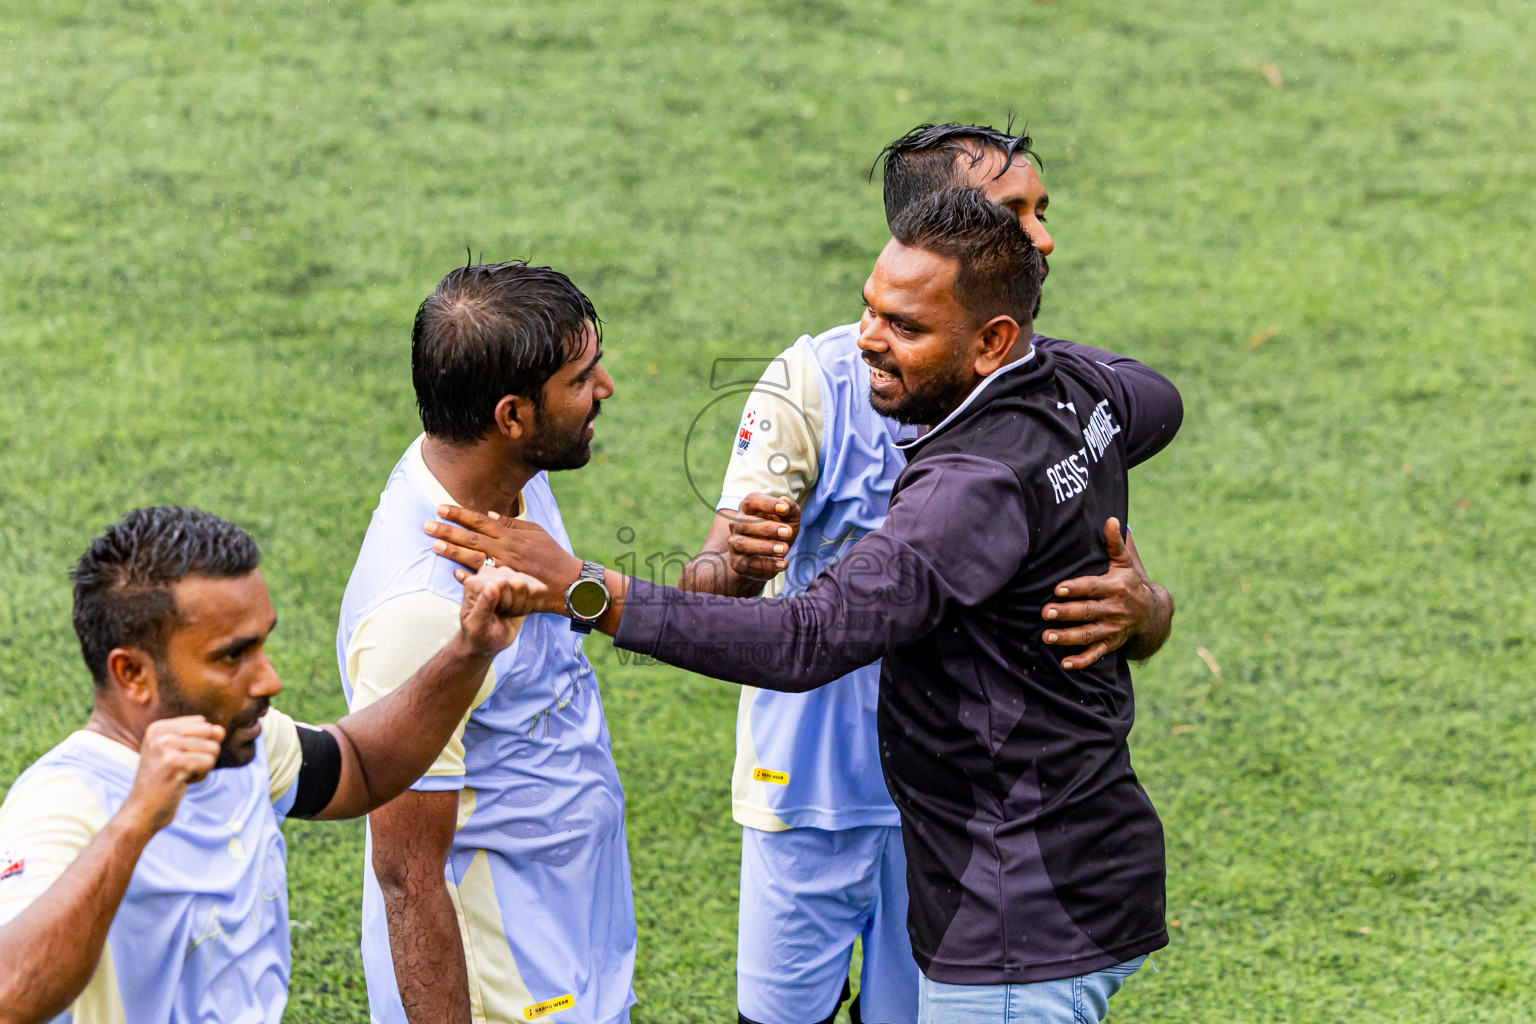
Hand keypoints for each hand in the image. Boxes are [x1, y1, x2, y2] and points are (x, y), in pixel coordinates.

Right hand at [122, 716, 224, 832]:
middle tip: (182, 769)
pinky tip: (181, 782)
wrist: (142, 811)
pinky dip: (200, 776)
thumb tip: (221, 730)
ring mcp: (164, 746)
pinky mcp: (171, 761)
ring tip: (180, 776)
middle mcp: (160, 733)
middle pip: (210, 733)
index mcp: (159, 727)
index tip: (178, 760)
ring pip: (213, 749)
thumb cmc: (165, 782)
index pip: (203, 724)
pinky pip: (208, 762)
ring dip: (203, 768)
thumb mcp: (181, 753)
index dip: (200, 744)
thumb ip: (204, 737)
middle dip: (205, 754)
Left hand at [426, 505, 581, 600]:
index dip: (460, 514)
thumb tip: (488, 515)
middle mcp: (506, 549)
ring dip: (453, 551)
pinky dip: (470, 577)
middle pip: (472, 537)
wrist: (567, 581)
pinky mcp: (507, 584)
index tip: (441, 508)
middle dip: (448, 531)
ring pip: (474, 557)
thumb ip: (510, 523)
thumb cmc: (552, 555)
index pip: (480, 521)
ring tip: (434, 545)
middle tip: (427, 525)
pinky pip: (485, 580)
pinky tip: (454, 573)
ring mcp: (506, 567)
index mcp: (511, 534)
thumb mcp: (535, 532)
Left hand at [455, 565, 551, 653]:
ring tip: (509, 613)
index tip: (495, 615)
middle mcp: (489, 574)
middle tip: (502, 615)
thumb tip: (491, 585)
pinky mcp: (517, 580)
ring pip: (530, 586)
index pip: (503, 583)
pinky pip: (537, 588)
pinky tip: (519, 609)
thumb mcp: (477, 626)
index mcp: (474, 583)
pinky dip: (532, 603)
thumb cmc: (478, 636)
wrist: (487, 641)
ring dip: (524, 605)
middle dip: (516, 605)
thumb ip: (483, 606)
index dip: (506, 603)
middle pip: (519, 583)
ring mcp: (504, 575)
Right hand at [727, 493, 801, 580]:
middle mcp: (737, 524)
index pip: (752, 500)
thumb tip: (785, 501)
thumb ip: (791, 510)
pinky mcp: (737, 562)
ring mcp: (734, 543)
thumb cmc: (778, 534)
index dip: (767, 503)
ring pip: (743, 543)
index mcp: (749, 509)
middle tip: (788, 532)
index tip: (784, 509)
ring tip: (785, 549)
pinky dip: (767, 565)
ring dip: (765, 546)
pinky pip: (748, 563)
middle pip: (745, 523)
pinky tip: (783, 564)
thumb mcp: (789, 521)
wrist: (764, 560)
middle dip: (768, 528)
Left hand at [1042, 517, 1156, 670]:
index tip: (1058, 588)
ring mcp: (1113, 628)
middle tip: (1045, 612)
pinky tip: (1065, 663)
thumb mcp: (1125, 562)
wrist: (1152, 612)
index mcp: (1115, 587)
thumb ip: (1115, 543)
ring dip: (1068, 637)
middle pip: (1087, 612)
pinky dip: (1082, 660)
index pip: (1092, 588)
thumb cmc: (1129, 581)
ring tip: (1046, 637)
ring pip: (1089, 634)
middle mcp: (1114, 609)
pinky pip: (1097, 654)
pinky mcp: (1111, 643)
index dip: (1076, 588)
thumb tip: (1112, 519)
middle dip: (1066, 613)